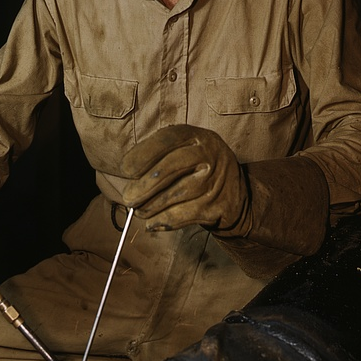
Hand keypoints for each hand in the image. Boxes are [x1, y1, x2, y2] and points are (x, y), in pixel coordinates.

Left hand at [121, 125, 250, 232]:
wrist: (235, 193)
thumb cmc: (196, 169)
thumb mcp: (183, 151)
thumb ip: (158, 158)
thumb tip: (128, 180)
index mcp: (195, 135)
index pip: (166, 139)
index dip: (142, 154)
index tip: (125, 170)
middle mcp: (209, 153)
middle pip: (171, 167)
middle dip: (145, 185)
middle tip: (128, 198)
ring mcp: (215, 180)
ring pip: (178, 193)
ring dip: (152, 206)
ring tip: (139, 211)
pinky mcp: (217, 205)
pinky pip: (186, 215)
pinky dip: (165, 221)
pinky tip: (152, 224)